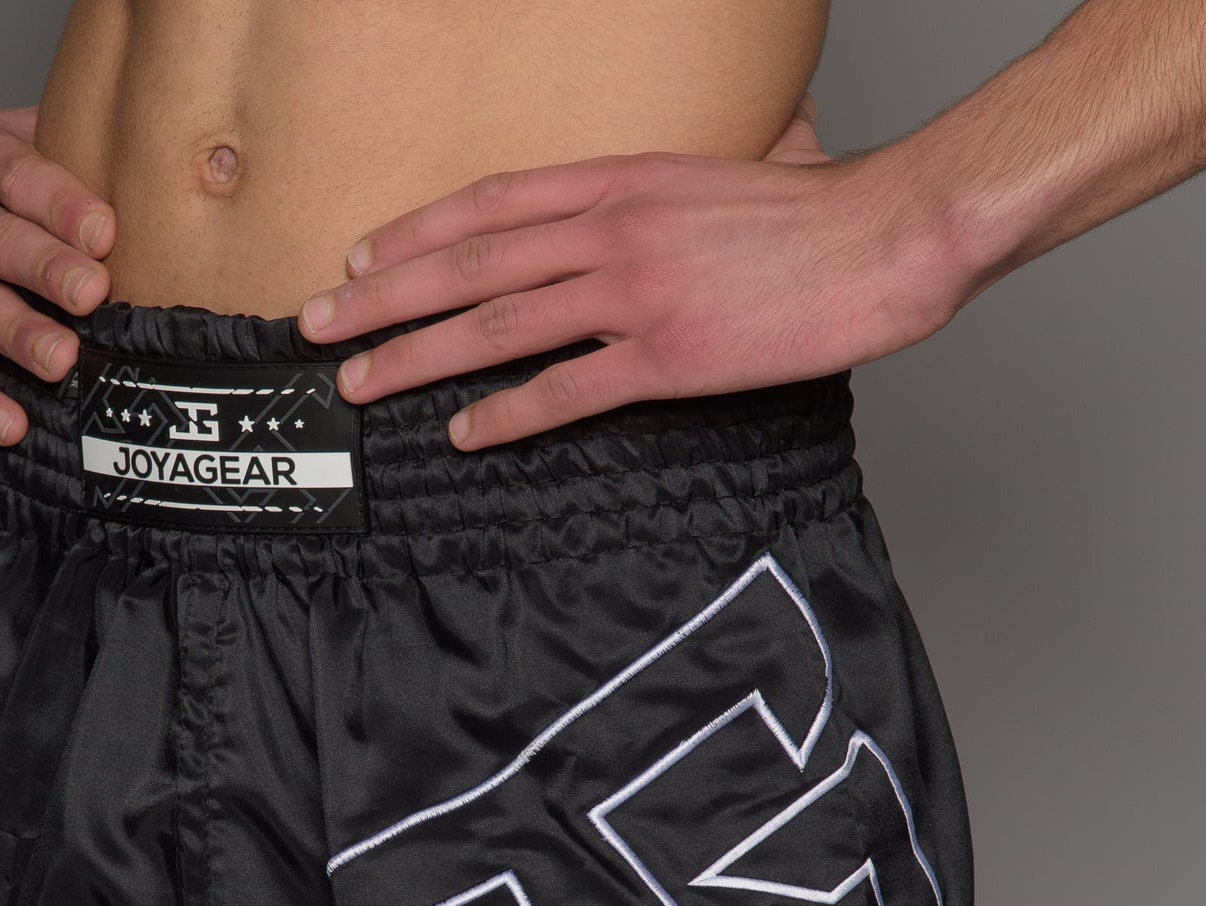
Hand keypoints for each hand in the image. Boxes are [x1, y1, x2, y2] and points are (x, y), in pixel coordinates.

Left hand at [297, 100, 968, 449]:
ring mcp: (636, 292)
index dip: (416, 233)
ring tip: (362, 384)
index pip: (490, 203)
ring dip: (418, 357)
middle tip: (319, 327)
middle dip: (381, 297)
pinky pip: (567, 389)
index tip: (361, 259)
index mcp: (622, 179)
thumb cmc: (816, 213)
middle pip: (470, 262)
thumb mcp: (723, 171)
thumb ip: (666, 186)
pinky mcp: (668, 357)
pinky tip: (464, 434)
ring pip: (498, 324)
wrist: (885, 237)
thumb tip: (647, 192)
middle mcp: (613, 229)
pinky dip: (507, 413)